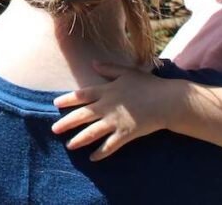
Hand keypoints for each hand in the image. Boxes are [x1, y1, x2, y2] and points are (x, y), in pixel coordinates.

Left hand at [50, 61, 172, 160]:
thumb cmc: (148, 85)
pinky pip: (110, 146)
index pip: (82, 95)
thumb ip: (109, 68)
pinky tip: (92, 158)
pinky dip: (100, 153)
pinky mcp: (125, 134)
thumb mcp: (127, 72)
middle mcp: (107, 106)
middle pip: (82, 115)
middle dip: (66, 123)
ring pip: (92, 132)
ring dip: (79, 140)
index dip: (68, 99)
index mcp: (106, 90)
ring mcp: (115, 121)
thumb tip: (93, 63)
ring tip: (69, 145)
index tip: (55, 103)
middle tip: (54, 129)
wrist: (167, 101)